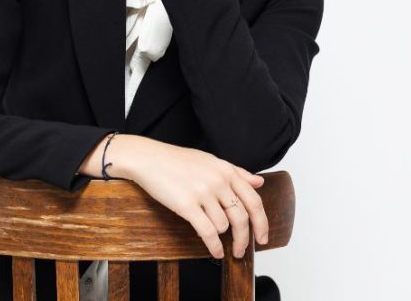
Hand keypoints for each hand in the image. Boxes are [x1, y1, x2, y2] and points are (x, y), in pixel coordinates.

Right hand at [116, 136, 269, 258]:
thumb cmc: (177, 160)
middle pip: (242, 217)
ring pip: (224, 226)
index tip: (262, 237)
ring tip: (216, 239)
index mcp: (226, 171)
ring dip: (222, 237)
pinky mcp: (187, 205)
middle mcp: (218, 181)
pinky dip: (214, 246)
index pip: (254, 201)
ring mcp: (203, 193)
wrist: (148, 158)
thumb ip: (237, 172)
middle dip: (244, 239)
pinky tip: (215, 252)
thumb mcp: (211, 161)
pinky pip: (208, 232)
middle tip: (241, 250)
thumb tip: (259, 182)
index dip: (262, 223)